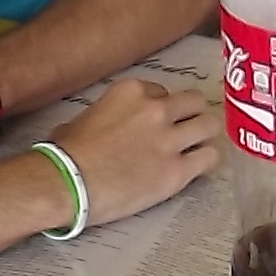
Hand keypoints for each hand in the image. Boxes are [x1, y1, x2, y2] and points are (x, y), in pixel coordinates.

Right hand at [42, 75, 220, 227]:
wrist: (66, 183)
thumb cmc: (66, 154)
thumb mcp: (84, 118)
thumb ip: (109, 114)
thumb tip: (108, 126)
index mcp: (132, 91)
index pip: (163, 92)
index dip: (161, 110)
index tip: (155, 124)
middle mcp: (156, 109)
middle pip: (194, 102)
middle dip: (191, 115)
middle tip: (185, 131)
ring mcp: (169, 139)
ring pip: (209, 126)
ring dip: (203, 136)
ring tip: (195, 149)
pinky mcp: (177, 171)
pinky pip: (210, 158)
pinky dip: (206, 162)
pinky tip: (195, 169)